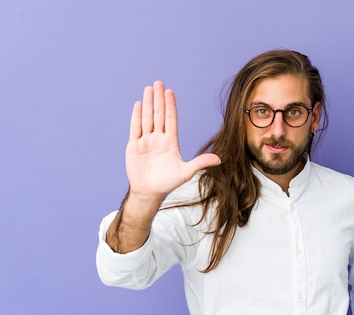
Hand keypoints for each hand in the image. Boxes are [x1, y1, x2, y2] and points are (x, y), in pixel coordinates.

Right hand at [125, 80, 219, 201]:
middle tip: (159, 83)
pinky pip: (135, 128)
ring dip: (148, 103)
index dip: (170, 106)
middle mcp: (158, 138)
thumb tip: (219, 159)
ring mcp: (146, 141)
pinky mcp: (134, 146)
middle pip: (159, 114)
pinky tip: (139, 104)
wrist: (149, 192)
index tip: (170, 92)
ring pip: (147, 118)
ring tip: (149, 89)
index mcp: (171, 142)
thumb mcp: (186, 172)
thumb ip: (200, 163)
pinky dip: (136, 116)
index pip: (171, 119)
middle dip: (159, 99)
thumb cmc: (168, 183)